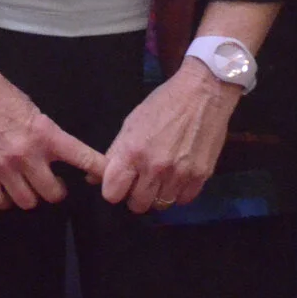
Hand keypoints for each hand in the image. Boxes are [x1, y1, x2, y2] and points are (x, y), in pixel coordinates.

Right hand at [0, 68, 106, 209]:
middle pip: (53, 193)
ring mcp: (3, 166)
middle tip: (52, 183)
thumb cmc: (0, 92)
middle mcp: (28, 154)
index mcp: (46, 134)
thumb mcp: (33, 109)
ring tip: (27, 187)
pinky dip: (4, 200)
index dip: (100, 171)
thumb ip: (46, 134)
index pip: (83, 158)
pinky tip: (5, 192)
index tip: (108, 178)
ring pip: (27, 201)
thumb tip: (56, 154)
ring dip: (30, 196)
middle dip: (56, 191)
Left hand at [98, 61, 239, 214]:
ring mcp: (179, 174)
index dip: (114, 190)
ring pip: (161, 205)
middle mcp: (154, 167)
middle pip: (137, 204)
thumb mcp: (132, 123)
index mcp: (132, 151)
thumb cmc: (163, 103)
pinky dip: (179, 193)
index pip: (112, 193)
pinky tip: (178, 177)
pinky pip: (184, 200)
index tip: (120, 183)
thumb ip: (115, 152)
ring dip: (158, 194)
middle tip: (141, 181)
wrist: (203, 92)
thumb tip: (94, 177)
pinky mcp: (201, 176)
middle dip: (135, 195)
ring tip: (161, 177)